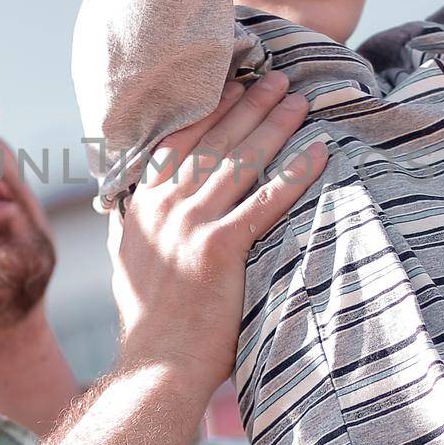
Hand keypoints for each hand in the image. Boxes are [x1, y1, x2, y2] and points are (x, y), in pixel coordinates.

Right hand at [113, 74, 327, 392]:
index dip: (211, 109)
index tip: (235, 85)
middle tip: (278, 80)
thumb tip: (132, 201)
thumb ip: (131, 224)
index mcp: (143, 205)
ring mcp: (191, 225)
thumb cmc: (148, 320)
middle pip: (215, 141)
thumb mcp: (126, 259)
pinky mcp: (220, 249)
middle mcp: (165, 207)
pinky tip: (317, 153)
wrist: (156, 364)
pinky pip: (266, 200)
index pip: (180, 141)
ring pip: (240, 161)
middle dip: (249, 105)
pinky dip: (294, 173)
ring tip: (299, 102)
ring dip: (274, 126)